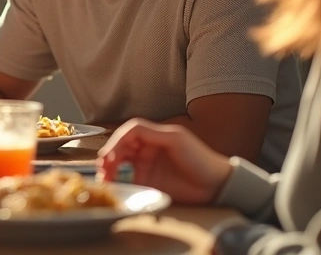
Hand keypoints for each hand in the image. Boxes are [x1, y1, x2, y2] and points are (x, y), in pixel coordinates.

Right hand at [98, 118, 233, 204]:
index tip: (110, 155)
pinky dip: (119, 184)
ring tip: (107, 180)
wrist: (216, 185)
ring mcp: (146, 168)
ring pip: (120, 166)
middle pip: (120, 150)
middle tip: (104, 170)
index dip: (116, 142)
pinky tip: (115, 187)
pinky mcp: (148, 185)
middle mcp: (146, 150)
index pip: (127, 134)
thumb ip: (150, 133)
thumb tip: (126, 132)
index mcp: (152, 136)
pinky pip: (129, 183)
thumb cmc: (200, 158)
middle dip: (109, 158)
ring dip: (110, 172)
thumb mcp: (175, 139)